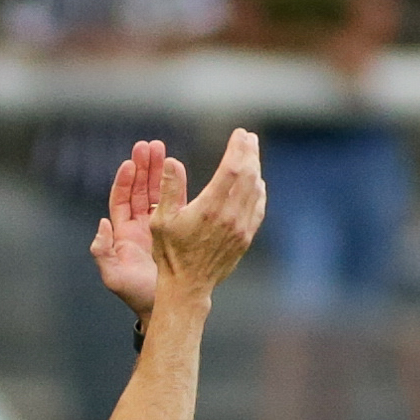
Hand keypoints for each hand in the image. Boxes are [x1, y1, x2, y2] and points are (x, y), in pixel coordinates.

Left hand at [92, 139, 186, 319]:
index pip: (121, 200)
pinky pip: (175, 204)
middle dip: (143, 167)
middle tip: (149, 146)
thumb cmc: (137, 295)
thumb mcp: (113, 276)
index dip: (124, 180)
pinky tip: (180, 172)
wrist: (165, 307)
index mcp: (123, 234)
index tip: (130, 162)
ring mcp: (159, 228)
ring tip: (162, 149)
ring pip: (156, 193)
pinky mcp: (176, 231)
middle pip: (139, 190)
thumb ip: (102, 251)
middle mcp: (139, 227)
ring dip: (158, 172)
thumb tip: (102, 224)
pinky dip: (176, 188)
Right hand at [150, 128, 265, 300]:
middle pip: (248, 175)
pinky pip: (258, 209)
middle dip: (250, 152)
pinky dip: (259, 191)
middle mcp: (230, 216)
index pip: (232, 169)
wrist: (188, 285)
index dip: (238, 148)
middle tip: (249, 137)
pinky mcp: (245, 238)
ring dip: (255, 169)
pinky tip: (256, 182)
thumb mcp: (161, 220)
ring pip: (256, 191)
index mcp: (210, 208)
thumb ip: (169, 188)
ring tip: (252, 154)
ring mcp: (241, 228)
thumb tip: (172, 161)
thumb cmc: (170, 253)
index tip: (239, 133)